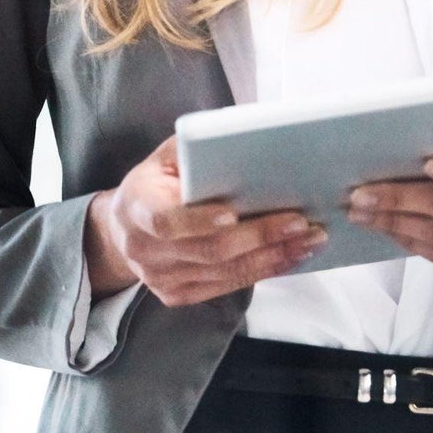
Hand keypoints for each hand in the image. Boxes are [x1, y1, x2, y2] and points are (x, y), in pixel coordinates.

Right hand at [84, 134, 327, 307]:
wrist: (124, 227)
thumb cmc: (156, 181)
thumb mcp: (164, 156)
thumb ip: (193, 150)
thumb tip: (240, 136)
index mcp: (137, 207)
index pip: (166, 221)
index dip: (199, 221)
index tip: (233, 213)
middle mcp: (145, 250)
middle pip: (208, 251)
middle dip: (258, 237)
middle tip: (301, 223)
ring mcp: (160, 279)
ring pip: (223, 274)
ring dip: (271, 258)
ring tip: (308, 241)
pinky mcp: (177, 295)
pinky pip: (225, 287)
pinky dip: (262, 272)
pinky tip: (289, 257)